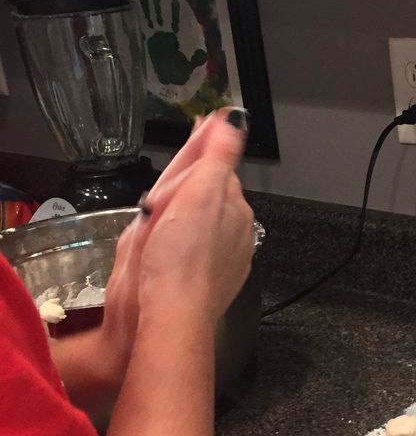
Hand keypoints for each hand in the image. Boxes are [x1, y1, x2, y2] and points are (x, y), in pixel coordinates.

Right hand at [99, 109, 246, 363]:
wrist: (171, 317)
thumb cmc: (179, 257)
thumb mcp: (199, 194)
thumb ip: (218, 155)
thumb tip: (236, 118)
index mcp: (234, 207)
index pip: (215, 168)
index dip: (191, 160)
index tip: (180, 152)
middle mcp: (238, 231)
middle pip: (208, 195)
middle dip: (184, 188)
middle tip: (159, 196)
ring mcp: (228, 259)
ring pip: (200, 222)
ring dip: (181, 214)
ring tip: (157, 221)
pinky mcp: (211, 282)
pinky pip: (194, 250)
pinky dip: (180, 243)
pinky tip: (164, 250)